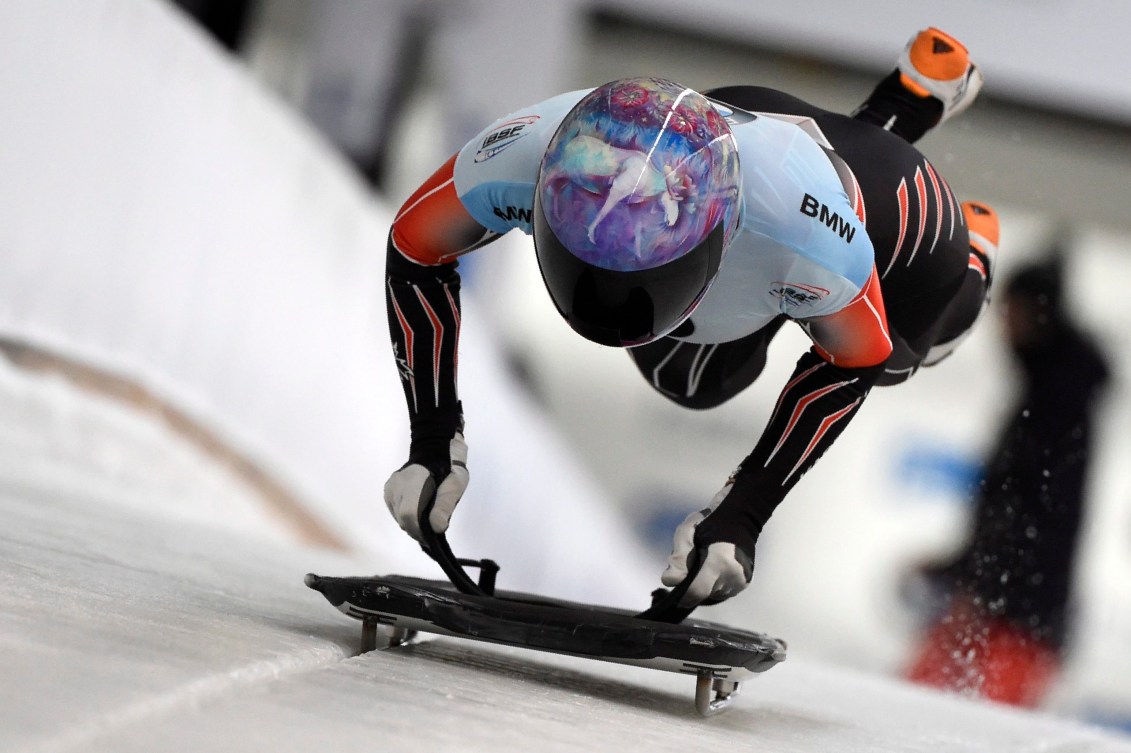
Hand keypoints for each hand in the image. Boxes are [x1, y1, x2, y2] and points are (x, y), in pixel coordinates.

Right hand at [383, 432, 467, 541]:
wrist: (435, 452)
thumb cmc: (449, 467)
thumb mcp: (455, 484)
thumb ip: (445, 506)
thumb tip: (437, 528)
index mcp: (413, 480)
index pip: (409, 513)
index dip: (419, 530)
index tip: (432, 537)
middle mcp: (396, 485)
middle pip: (403, 519)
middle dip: (418, 529)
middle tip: (433, 529)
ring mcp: (390, 488)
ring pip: (399, 518)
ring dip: (413, 524)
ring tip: (427, 517)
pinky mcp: (388, 493)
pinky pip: (396, 513)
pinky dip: (407, 517)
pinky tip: (418, 510)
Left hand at [660, 477, 755, 606]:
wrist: (741, 518)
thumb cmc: (711, 521)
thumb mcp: (688, 530)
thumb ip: (678, 556)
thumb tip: (670, 581)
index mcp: (720, 561)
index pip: (696, 591)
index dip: (682, 591)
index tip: (675, 579)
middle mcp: (733, 577)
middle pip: (700, 595)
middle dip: (690, 583)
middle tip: (691, 562)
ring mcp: (740, 583)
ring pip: (709, 595)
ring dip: (701, 584)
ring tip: (705, 562)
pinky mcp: (743, 585)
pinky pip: (719, 592)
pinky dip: (712, 583)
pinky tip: (714, 567)